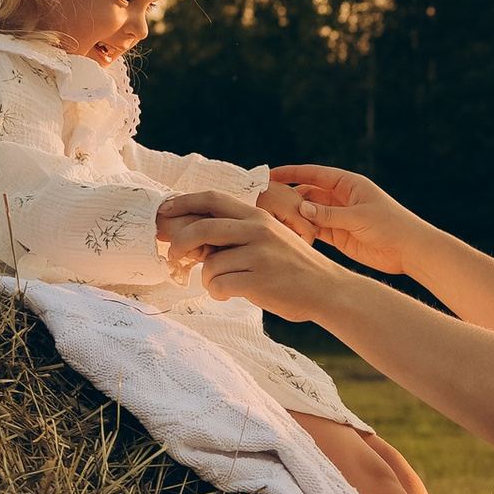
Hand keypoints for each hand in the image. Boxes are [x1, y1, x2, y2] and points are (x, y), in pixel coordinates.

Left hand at [155, 193, 338, 320]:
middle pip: (201, 228)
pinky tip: (230, 295)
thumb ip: (239, 233)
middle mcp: (257, 230)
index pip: (212, 199)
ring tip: (222, 286)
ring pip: (209, 265)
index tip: (164, 212)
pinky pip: (219, 286)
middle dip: (179, 243)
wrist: (328, 290)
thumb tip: (195, 240)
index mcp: (258, 216)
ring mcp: (259, 255)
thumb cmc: (294, 267)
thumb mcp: (271, 237)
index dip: (183, 203)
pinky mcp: (259, 281)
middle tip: (175, 256)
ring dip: (208, 280)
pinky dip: (218, 293)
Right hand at [263, 163, 413, 275]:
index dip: (292, 173)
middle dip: (288, 195)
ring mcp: (339, 217)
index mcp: (349, 185)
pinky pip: (316, 230)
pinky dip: (303, 231)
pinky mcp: (339, 235)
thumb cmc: (391, 226)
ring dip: (294, 215)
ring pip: (310, 213)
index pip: (314, 174)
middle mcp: (341, 198)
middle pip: (308, 193)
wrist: (410, 250)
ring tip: (271, 218)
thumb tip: (302, 207)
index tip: (271, 174)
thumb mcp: (359, 217)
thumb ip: (330, 214)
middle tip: (266, 201)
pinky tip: (287, 234)